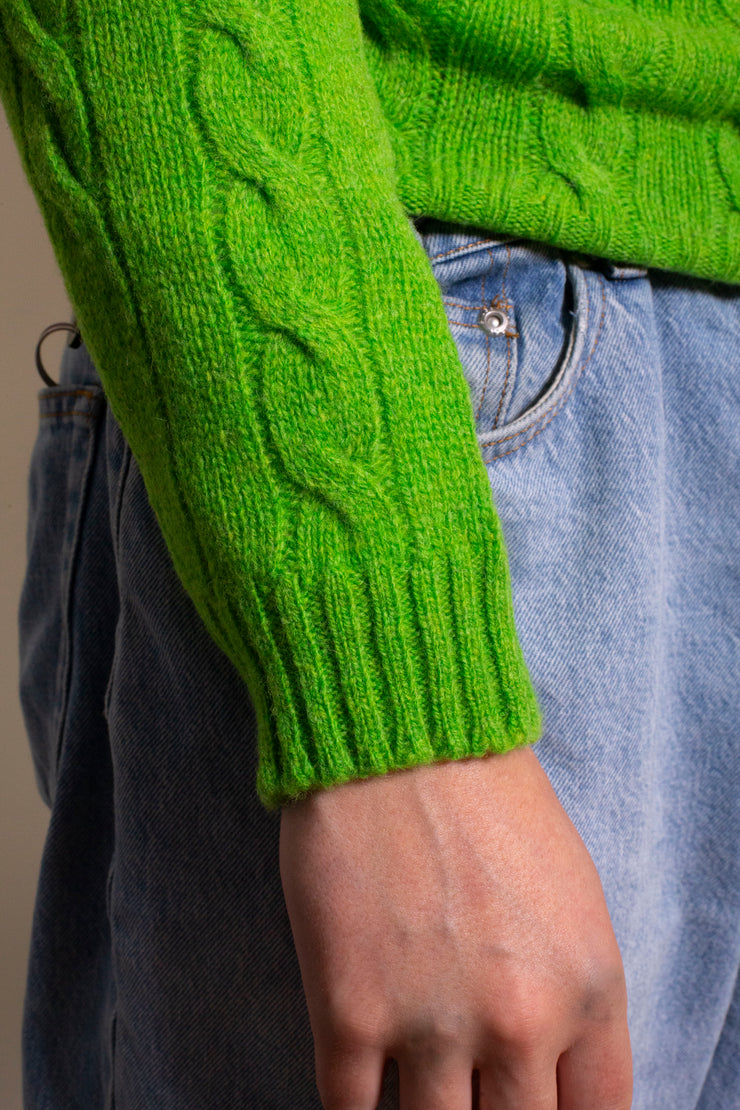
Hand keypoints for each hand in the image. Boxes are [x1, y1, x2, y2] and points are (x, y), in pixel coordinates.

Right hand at [279, 747, 631, 1108]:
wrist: (398, 732)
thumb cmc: (486, 797)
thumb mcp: (572, 894)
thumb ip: (573, 996)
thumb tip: (545, 1068)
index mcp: (590, 989)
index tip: (522, 1103)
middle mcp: (521, 1021)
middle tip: (464, 1087)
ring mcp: (434, 1024)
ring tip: (413, 1075)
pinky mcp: (351, 1013)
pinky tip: (361, 1082)